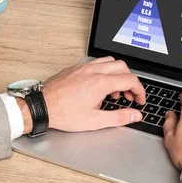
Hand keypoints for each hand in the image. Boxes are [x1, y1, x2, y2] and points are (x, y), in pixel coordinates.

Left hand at [19, 57, 145, 132]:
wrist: (42, 106)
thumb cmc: (63, 113)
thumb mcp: (94, 121)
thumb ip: (118, 117)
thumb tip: (135, 115)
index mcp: (101, 83)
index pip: (130, 80)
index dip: (140, 91)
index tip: (139, 100)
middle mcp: (93, 71)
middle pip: (122, 67)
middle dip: (130, 81)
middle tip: (128, 96)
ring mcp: (83, 67)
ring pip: (109, 61)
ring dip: (117, 74)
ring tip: (113, 92)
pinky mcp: (75, 68)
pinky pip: (96, 63)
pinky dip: (104, 71)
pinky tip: (98, 86)